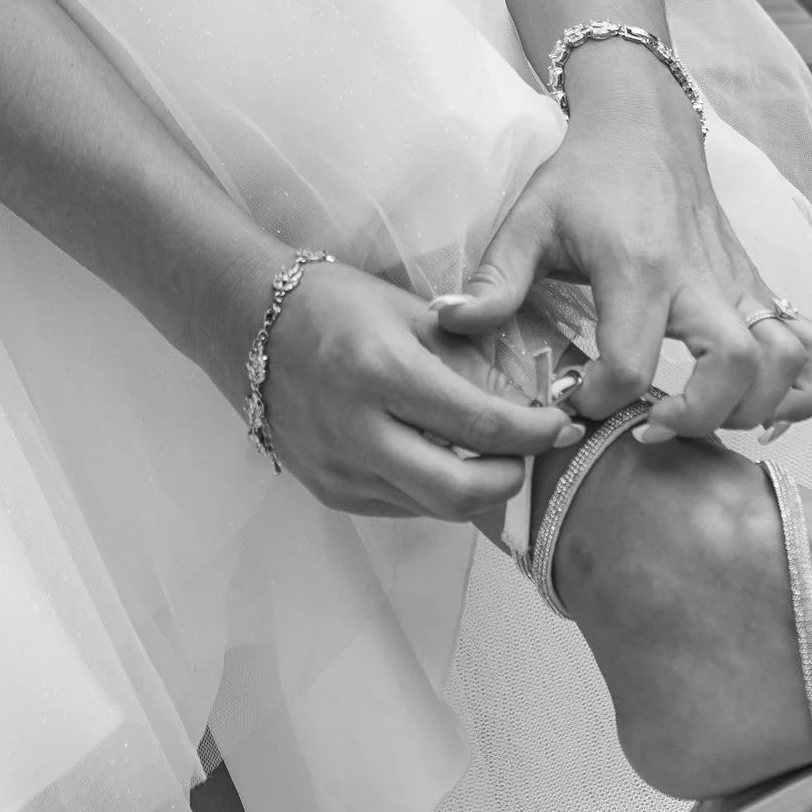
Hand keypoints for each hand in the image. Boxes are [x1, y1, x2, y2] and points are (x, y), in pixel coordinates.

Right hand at [259, 259, 581, 520]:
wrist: (248, 324)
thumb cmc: (334, 303)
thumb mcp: (409, 312)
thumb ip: (469, 357)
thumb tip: (533, 396)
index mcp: (380, 372)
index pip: (479, 424)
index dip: (535, 432)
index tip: (563, 423)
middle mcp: (356, 430)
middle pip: (460, 492)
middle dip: (512, 478)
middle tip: (532, 452)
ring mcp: (339, 468)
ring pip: (434, 507)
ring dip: (476, 487)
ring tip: (494, 453)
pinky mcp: (329, 490)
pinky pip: (402, 504)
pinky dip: (434, 488)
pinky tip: (442, 455)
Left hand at [433, 54, 811, 442]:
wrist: (645, 125)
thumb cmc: (584, 176)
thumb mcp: (527, 220)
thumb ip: (493, 280)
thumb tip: (447, 323)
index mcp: (637, 266)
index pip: (630, 361)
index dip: (598, 400)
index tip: (572, 400)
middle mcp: (701, 278)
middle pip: (734, 368)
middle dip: (694, 418)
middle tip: (646, 428)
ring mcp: (741, 285)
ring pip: (785, 362)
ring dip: (753, 410)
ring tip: (699, 420)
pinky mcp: (761, 289)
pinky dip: (806, 386)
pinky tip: (764, 408)